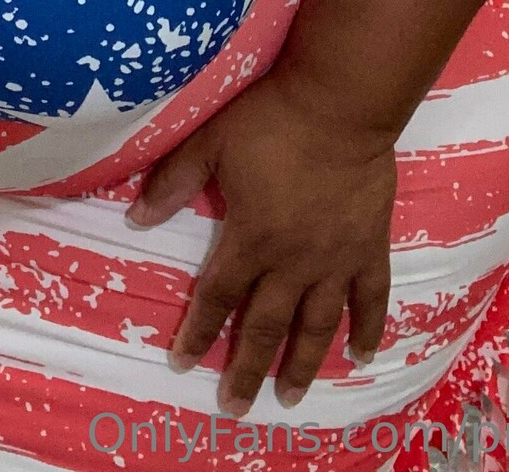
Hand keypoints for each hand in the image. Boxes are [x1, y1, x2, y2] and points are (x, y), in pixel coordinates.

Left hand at [125, 68, 396, 413]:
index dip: (198, 331)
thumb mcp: (209, 142)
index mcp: (251, 237)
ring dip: (301, 365)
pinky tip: (362, 356)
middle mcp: (293, 261)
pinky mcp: (369, 247)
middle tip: (234, 406)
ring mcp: (336, 259)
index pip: (218, 295)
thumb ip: (174, 182)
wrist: (339, 102)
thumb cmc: (271, 118)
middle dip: (247, 369)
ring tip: (289, 397)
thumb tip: (136, 220)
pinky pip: (372, 299)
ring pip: (317, 325)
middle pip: (266, 325)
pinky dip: (369, 329)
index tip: (181, 363)